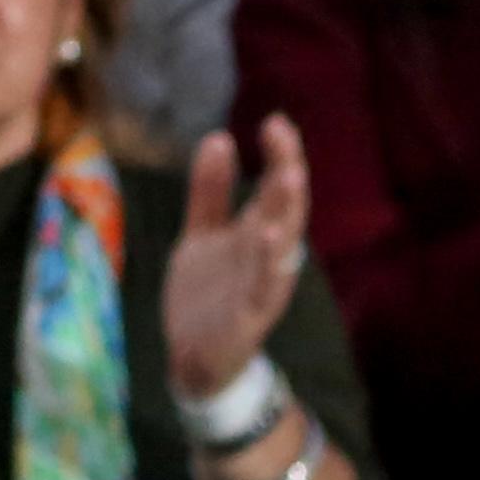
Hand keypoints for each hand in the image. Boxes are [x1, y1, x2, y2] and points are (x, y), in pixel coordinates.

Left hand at [163, 118, 312, 396]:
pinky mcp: (251, 315)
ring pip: (283, 242)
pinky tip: (271, 236)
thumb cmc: (204, 294)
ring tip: (288, 175)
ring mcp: (262, 284)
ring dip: (287, 210)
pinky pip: (265, 286)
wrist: (191, 359)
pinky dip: (270, 262)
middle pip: (285, 206)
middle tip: (283, 138)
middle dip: (287, 170)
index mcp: (257, 231)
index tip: (274, 120)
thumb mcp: (201, 235)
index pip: (275, 185)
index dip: (279, 154)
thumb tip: (218, 136)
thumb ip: (209, 192)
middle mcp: (267, 253)